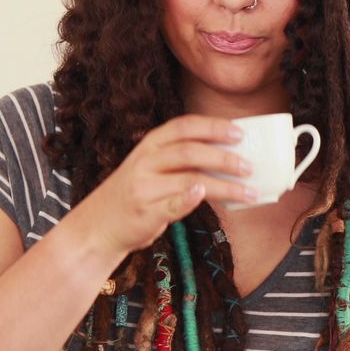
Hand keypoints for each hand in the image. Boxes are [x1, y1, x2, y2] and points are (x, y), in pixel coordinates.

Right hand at [76, 114, 256, 254]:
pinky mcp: (146, 212)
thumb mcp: (154, 165)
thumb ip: (183, 158)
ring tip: (249, 192)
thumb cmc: (139, 192)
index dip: (213, 127)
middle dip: (224, 158)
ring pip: (190, 180)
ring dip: (225, 187)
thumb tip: (234, 156)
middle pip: (190, 152)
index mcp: (152, 143)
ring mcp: (145, 186)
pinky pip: (173, 205)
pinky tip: (205, 196)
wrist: (99, 224)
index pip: (185, 126)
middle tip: (249, 166)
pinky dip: (190, 200)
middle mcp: (146, 161)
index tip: (240, 133)